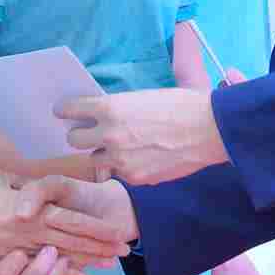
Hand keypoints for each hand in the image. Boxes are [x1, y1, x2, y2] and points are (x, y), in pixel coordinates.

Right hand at [0, 168, 132, 265]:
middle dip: (100, 247)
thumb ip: (18, 182)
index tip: (117, 232)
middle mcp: (29, 233)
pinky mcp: (10, 265)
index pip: (70, 220)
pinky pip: (39, 270)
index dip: (95, 227)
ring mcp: (20, 251)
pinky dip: (60, 273)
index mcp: (29, 211)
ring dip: (85, 260)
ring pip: (59, 257)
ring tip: (108, 263)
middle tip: (124, 251)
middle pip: (72, 241)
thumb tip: (31, 187)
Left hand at [59, 87, 228, 184]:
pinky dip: (127, 167)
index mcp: (110, 107)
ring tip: (123, 148)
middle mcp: (109, 133)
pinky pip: (120, 173)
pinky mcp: (134, 178)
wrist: (210, 129)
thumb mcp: (144, 96)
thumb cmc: (182, 105)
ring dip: (103, 154)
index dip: (66, 111)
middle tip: (93, 133)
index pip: (69, 109)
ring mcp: (120, 159)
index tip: (64, 113)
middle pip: (73, 140)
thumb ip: (118, 107)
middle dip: (81, 136)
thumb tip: (102, 112)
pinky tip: (145, 158)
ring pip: (94, 160)